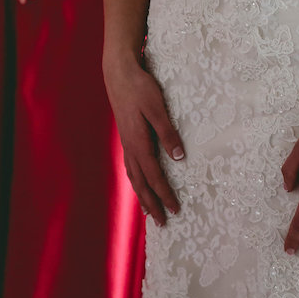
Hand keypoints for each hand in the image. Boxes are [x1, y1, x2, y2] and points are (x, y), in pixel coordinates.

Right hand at [104, 57, 184, 225]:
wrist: (119, 74)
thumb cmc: (140, 89)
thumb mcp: (157, 108)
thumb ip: (168, 133)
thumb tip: (179, 158)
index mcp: (139, 144)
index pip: (155, 176)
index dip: (165, 194)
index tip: (176, 210)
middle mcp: (130, 148)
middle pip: (142, 184)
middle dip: (152, 204)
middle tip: (163, 223)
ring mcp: (126, 143)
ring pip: (134, 177)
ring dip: (143, 196)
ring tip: (150, 211)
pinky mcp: (126, 137)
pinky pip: (131, 167)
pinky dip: (137, 180)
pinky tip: (140, 181)